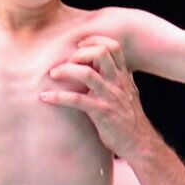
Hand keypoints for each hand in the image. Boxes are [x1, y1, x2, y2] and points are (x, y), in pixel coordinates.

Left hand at [39, 34, 152, 156]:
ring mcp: (110, 97)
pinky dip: (58, 97)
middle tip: (65, 62)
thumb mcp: (127, 92)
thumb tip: (102, 66)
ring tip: (53, 74)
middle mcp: (118, 82)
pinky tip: (45, 97)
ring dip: (65, 70)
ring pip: (86, 73)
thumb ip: (116, 78)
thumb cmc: (128, 118)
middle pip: (101, 53)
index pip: (113, 46)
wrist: (139, 142)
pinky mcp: (101, 112)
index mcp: (124, 75)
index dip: (94, 41)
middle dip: (79, 53)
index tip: (78, 47)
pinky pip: (76, 100)